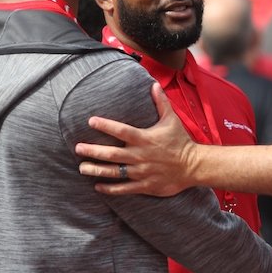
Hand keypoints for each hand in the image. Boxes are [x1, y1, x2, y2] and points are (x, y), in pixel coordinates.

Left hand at [76, 82, 196, 195]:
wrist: (193, 166)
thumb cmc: (180, 141)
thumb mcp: (172, 120)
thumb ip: (161, 102)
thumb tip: (153, 84)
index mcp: (145, 138)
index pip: (121, 130)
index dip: (105, 125)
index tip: (90, 120)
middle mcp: (140, 155)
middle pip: (112, 153)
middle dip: (93, 151)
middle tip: (78, 148)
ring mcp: (142, 172)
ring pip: (114, 172)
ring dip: (96, 170)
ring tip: (82, 168)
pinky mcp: (145, 185)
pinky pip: (124, 188)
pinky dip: (110, 188)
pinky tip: (98, 186)